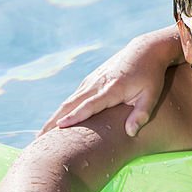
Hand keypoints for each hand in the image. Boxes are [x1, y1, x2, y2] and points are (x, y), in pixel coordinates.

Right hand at [39, 36, 168, 136]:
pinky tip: (56, 122)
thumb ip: (141, 113)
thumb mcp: (152, 94)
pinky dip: (62, 110)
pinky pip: (73, 97)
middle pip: (71, 104)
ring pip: (69, 101)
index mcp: (112, 89)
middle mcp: (97, 84)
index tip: (60, 127)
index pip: (90, 105)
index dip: (75, 116)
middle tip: (39, 140)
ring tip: (42, 135)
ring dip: (54, 117)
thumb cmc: (150, 75)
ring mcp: (91, 81)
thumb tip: (130, 133)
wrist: (144, 51)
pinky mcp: (90, 80)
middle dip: (55, 122)